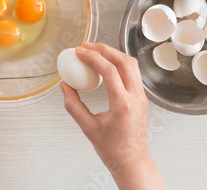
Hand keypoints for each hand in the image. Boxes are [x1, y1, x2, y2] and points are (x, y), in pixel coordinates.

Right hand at [61, 42, 166, 189]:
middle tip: (87, 46)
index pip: (109, 71)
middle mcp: (136, 97)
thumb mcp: (87, 127)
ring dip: (113, 54)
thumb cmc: (113, 149)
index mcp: (123, 104)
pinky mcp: (142, 97)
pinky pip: (133, 73)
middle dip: (104, 49)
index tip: (80, 52)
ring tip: (96, 52)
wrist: (132, 161)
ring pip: (132, 64)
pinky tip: (106, 65)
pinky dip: (119, 64)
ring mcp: (141, 96)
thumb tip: (65, 86)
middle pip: (124, 61)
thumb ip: (73, 105)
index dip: (93, 57)